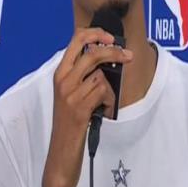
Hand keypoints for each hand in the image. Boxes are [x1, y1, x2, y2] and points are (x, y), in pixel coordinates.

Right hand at [41, 27, 132, 186]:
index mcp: (59, 73)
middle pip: (92, 53)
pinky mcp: (79, 108)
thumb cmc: (70, 122)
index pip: (76, 40)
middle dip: (114, 52)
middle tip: (128, 56)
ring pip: (101, 76)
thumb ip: (84, 76)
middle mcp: (62, 80)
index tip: (111, 38)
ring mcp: (69, 94)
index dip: (95, 34)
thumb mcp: (72, 94)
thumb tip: (109, 59)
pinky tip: (102, 111)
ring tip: (104, 103)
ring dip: (109, 90)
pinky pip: (103, 94)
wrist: (60, 152)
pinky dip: (108, 102)